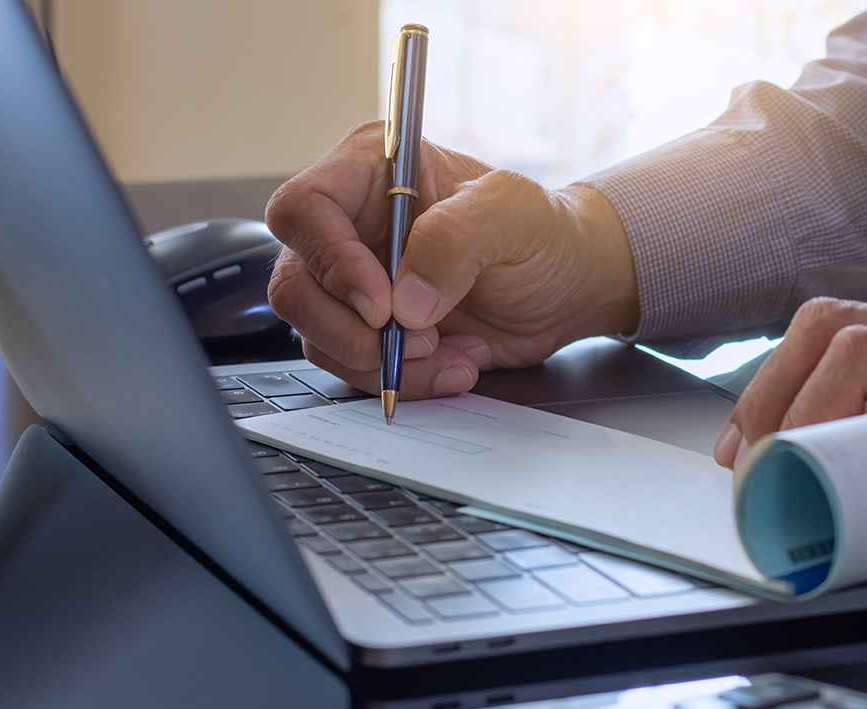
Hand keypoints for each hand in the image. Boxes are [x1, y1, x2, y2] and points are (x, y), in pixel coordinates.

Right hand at [265, 124, 638, 398]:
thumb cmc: (545, 233)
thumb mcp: (513, 215)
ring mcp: (356, 282)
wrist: (569, 288)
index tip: (381, 304)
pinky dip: (402, 380)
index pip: (304, 210)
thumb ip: (456, 240)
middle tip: (418, 340)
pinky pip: (353, 367)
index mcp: (371, 170)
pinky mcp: (371, 330)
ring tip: (449, 352)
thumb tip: (404, 300)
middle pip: (296, 284)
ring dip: (384, 362)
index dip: (331, 262)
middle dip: (352, 330)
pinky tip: (453, 364)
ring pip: (319, 335)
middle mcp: (350, 225)